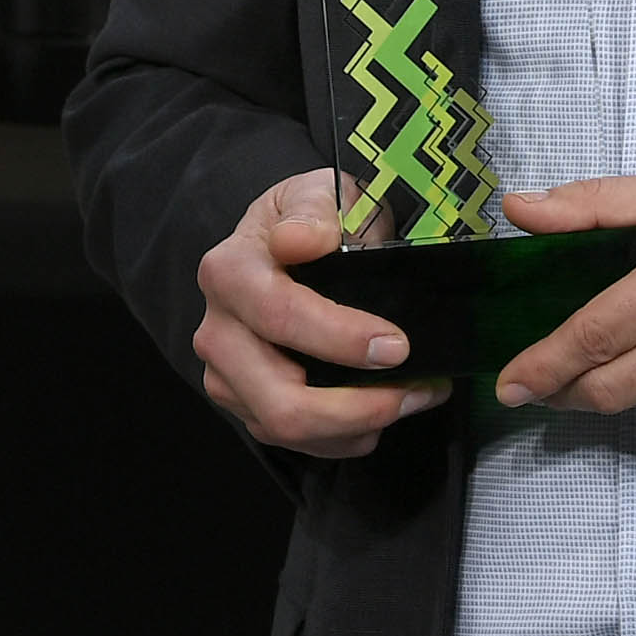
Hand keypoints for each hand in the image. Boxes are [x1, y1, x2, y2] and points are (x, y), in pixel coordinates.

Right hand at [192, 169, 451, 455]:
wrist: (286, 243)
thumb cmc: (309, 220)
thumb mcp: (318, 192)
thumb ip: (314, 209)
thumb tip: (300, 240)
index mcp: (229, 271)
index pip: (279, 316)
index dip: (340, 338)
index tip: (397, 346)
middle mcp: (217, 332)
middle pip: (280, 399)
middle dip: (357, 407)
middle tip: (417, 388)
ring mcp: (228, 377)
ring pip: (288, 430)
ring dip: (361, 424)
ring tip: (415, 395)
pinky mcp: (248, 407)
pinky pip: (297, 443)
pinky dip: (349, 435)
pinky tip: (386, 407)